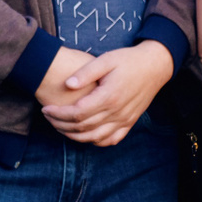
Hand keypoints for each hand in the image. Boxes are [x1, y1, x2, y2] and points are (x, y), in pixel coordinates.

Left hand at [38, 40, 173, 145]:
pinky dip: (95, 141)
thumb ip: (86, 72)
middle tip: (48, 117)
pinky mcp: (130, 123)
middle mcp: (117, 112)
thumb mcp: (106, 60)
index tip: (46, 109)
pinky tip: (85, 134)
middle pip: (82, 127)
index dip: (58, 114)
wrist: (155, 66)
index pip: (76, 113)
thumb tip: (67, 84)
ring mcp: (124, 120)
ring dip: (74, 136)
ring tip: (61, 126)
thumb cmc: (128, 60)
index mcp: (109, 96)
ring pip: (94, 138)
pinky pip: (110, 140)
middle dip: (60, 125)